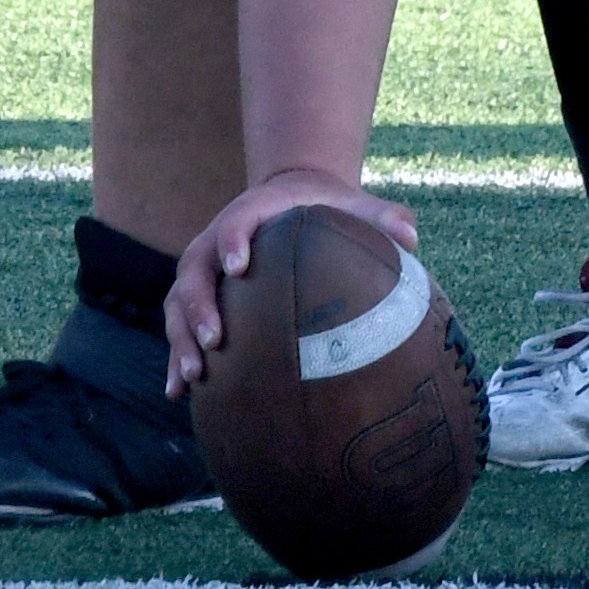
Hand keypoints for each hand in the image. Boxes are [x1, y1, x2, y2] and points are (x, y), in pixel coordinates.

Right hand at [166, 169, 417, 393]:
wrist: (290, 197)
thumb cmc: (324, 206)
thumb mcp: (352, 203)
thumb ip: (383, 216)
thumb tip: (412, 239)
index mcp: (254, 212)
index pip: (237, 222)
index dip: (233, 241)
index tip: (239, 267)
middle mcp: (216, 239)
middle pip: (195, 271)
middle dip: (200, 307)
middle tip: (216, 340)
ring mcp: (202, 268)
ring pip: (179, 303)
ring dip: (181, 338)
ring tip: (194, 375)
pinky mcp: (197, 295)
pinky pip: (178, 325)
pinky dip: (175, 355)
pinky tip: (180, 391)